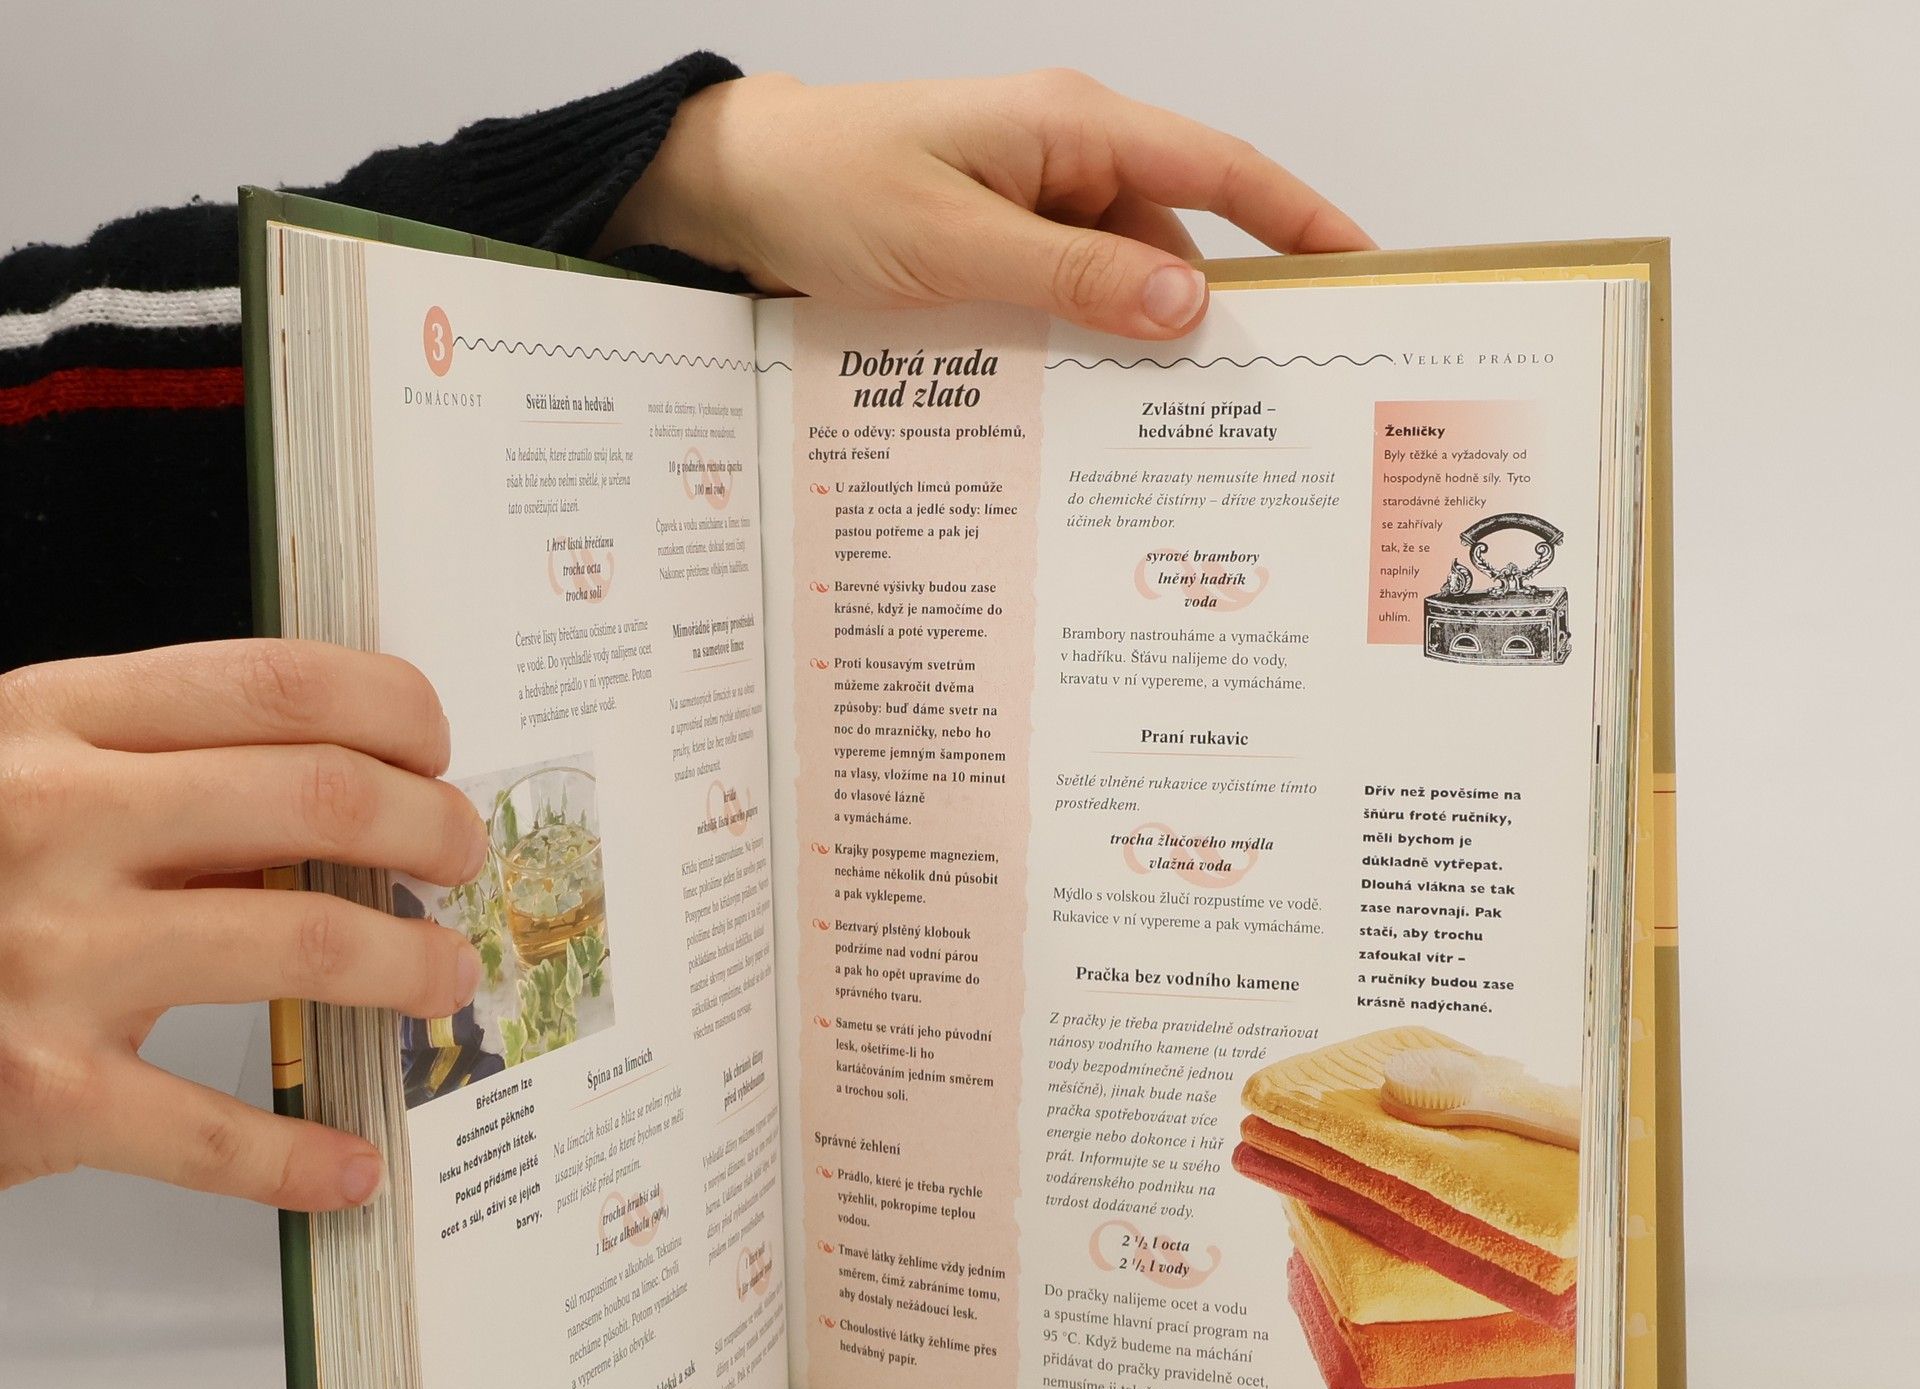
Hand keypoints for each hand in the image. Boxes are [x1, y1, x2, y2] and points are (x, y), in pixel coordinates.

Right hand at [0, 640, 487, 1208]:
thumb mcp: (20, 782)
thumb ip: (161, 781)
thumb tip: (351, 804)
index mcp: (49, 724)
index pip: (276, 682)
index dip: (397, 711)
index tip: (438, 749)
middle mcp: (52, 820)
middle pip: (319, 795)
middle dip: (432, 829)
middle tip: (463, 861)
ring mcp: (44, 956)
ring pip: (301, 940)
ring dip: (408, 966)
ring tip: (442, 981)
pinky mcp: (38, 1090)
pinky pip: (213, 1129)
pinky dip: (302, 1157)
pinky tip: (351, 1166)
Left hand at [604, 69, 1372, 339]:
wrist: (741, 193)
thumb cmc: (831, 192)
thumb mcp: (953, 246)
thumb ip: (1071, 278)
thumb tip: (1185, 305)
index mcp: (1071, 127)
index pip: (1218, 167)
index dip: (1299, 218)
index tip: (1363, 269)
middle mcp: (1068, 158)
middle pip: (1176, 239)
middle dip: (1210, 317)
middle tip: (1253, 403)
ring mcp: (1037, 204)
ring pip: (1122, 282)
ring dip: (1132, 346)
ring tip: (1154, 429)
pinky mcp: (1005, 246)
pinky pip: (1071, 298)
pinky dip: (1082, 347)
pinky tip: (1082, 405)